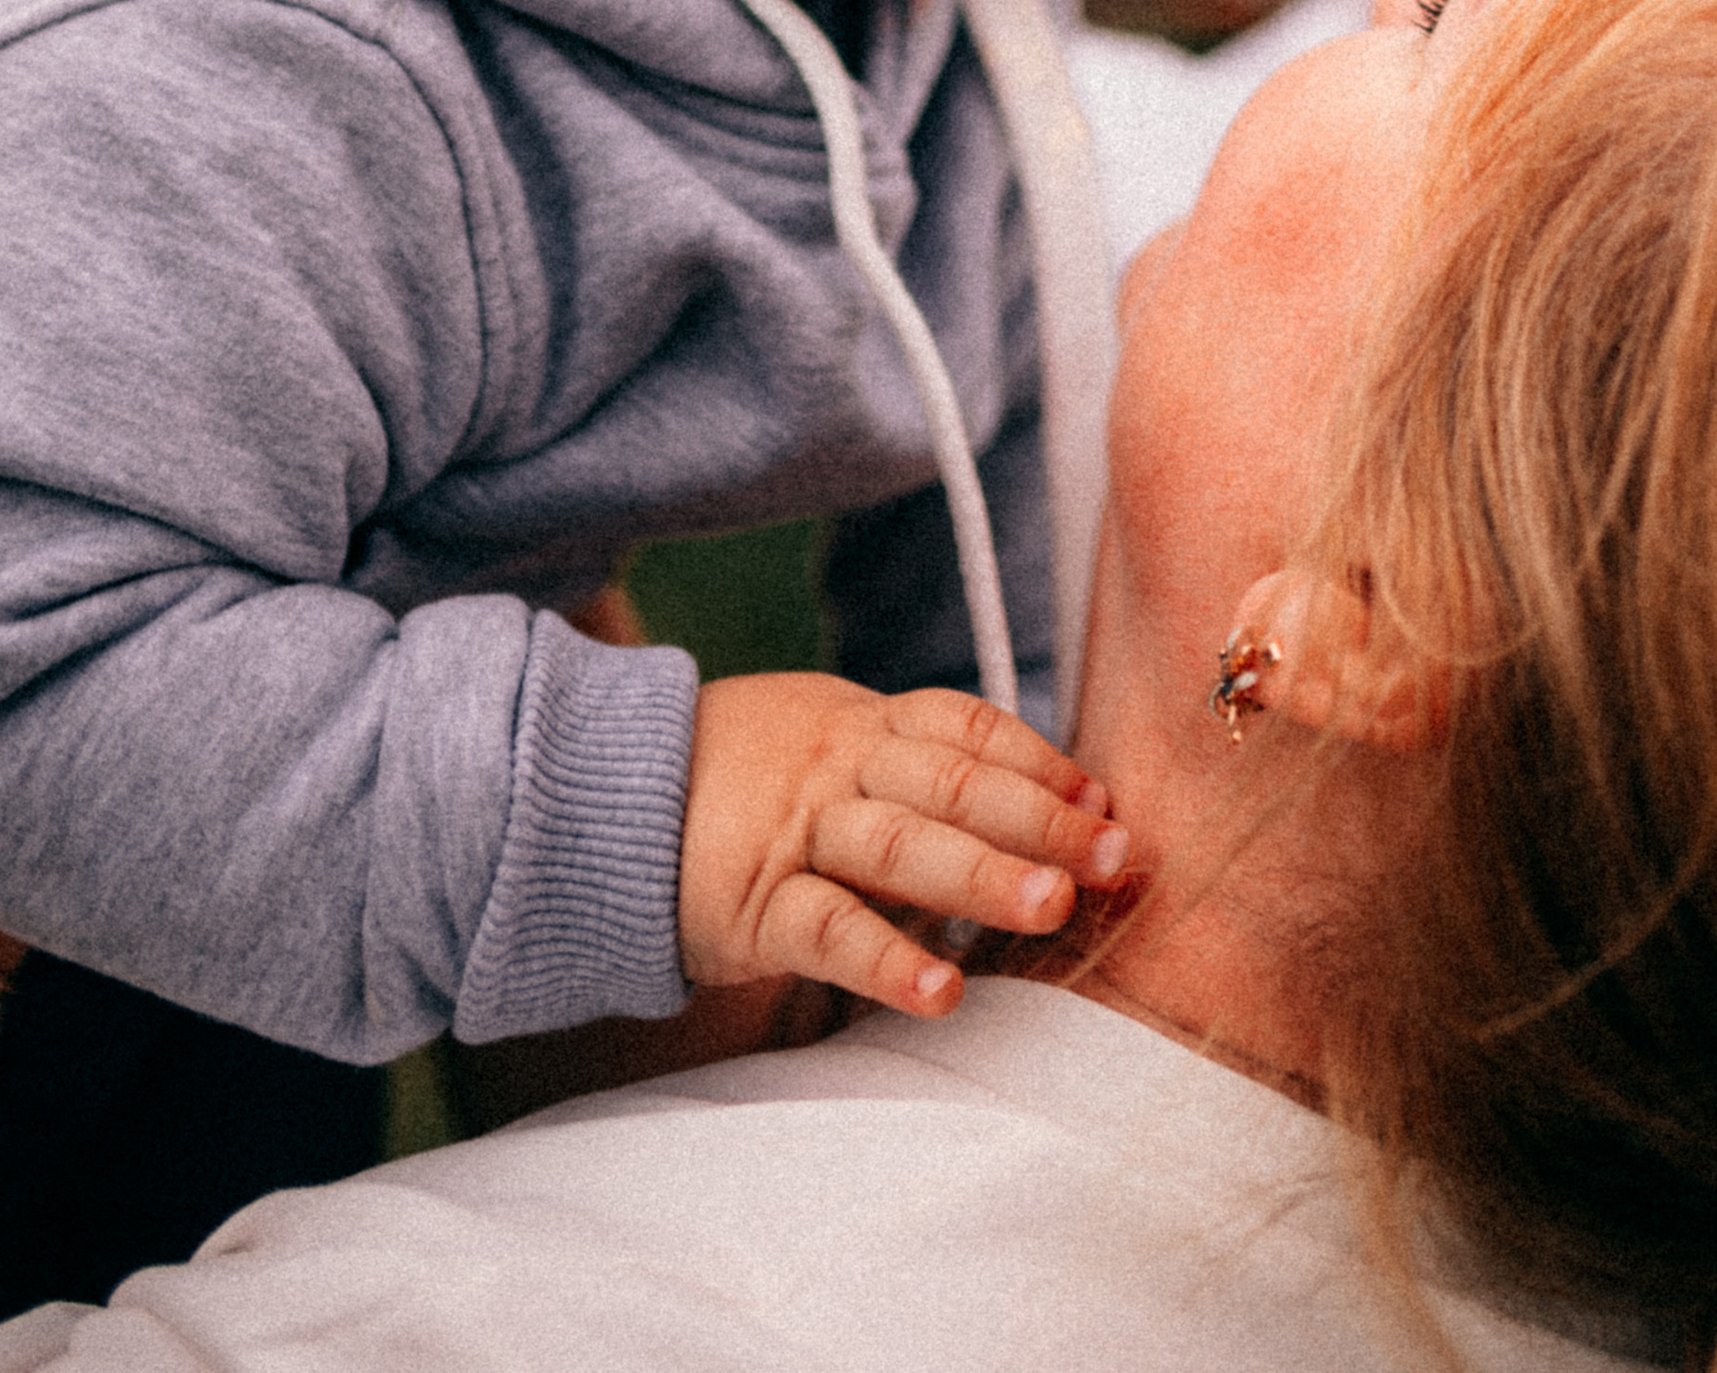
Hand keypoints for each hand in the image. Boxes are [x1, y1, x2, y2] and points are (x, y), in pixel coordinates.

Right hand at [677, 671, 1129, 1019]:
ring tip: (1054, 908)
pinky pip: (827, 931)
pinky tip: (942, 994)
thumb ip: (918, 770)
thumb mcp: (827, 747)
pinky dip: (887, 961)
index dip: (1039, 760)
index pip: (966, 726)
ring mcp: (795, 829)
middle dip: (1040, 818)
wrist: (598, 794)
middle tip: (1117, 854)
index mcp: (863, 722)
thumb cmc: (738, 780)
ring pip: (900, 845)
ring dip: (982, 877)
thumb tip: (1052, 803)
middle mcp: (838, 764)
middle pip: (951, 781)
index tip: (1106, 798)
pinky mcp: (751, 901)